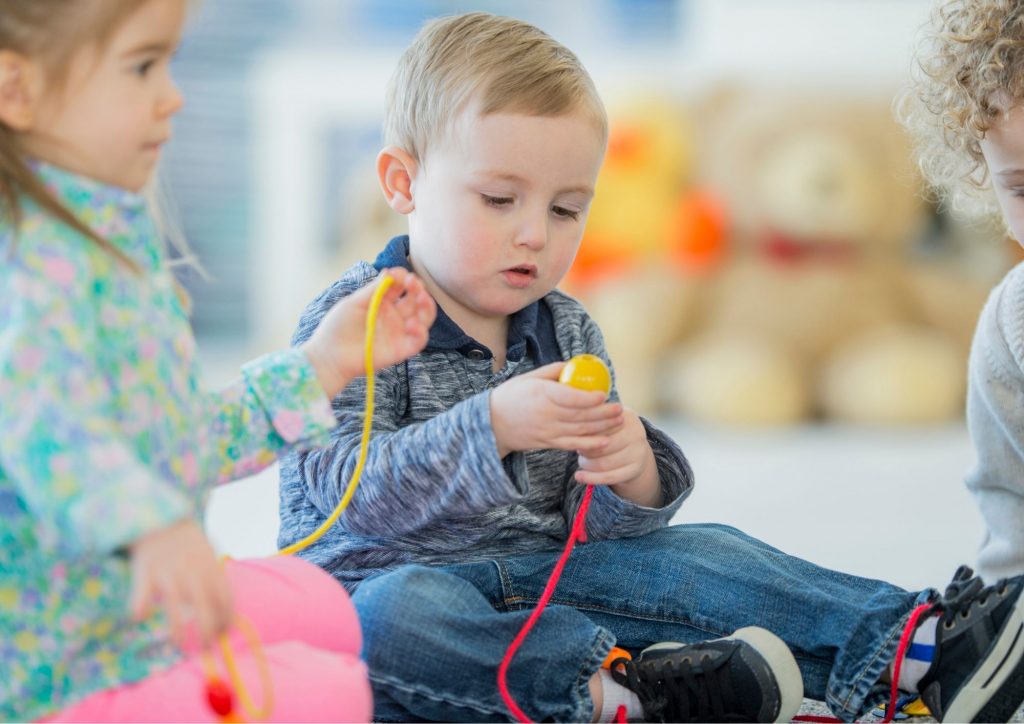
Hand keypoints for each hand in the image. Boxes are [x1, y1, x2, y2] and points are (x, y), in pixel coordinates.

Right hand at [128, 519, 233, 649]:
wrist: (162, 519)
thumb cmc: (190, 548)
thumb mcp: (210, 560)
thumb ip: (218, 585)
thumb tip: (231, 621)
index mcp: (211, 568)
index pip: (225, 598)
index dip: (226, 619)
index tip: (223, 635)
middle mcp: (192, 571)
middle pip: (204, 604)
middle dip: (207, 629)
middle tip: (205, 650)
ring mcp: (169, 571)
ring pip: (174, 602)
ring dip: (177, 626)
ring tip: (178, 644)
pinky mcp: (146, 570)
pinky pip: (141, 590)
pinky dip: (139, 604)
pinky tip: (138, 617)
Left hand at [304, 268, 435, 397]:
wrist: (329, 356)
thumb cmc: (338, 327)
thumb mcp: (354, 302)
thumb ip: (373, 289)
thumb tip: (390, 272)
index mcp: (382, 302)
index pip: (401, 286)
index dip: (404, 278)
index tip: (401, 274)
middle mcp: (393, 316)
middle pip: (415, 300)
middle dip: (418, 289)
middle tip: (413, 283)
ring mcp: (398, 332)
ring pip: (423, 318)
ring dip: (427, 306)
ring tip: (422, 298)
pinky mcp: (400, 350)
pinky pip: (418, 341)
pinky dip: (421, 332)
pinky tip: (412, 324)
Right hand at [490, 362, 623, 457]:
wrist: (492, 424)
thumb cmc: (511, 396)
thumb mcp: (529, 377)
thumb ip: (553, 371)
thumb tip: (575, 365)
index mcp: (540, 394)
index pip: (568, 398)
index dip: (587, 398)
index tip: (604, 394)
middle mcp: (546, 415)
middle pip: (579, 416)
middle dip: (603, 414)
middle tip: (620, 408)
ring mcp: (548, 431)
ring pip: (580, 431)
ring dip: (602, 428)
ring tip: (619, 421)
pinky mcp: (549, 443)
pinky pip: (572, 445)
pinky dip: (590, 445)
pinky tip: (605, 441)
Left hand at [575, 408, 661, 505]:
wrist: (635, 451)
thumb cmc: (612, 432)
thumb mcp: (606, 420)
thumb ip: (591, 418)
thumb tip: (569, 421)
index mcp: (627, 416)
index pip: (600, 424)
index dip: (584, 431)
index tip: (574, 435)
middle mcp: (637, 433)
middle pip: (602, 444)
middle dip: (585, 448)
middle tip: (578, 449)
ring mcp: (638, 453)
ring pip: (604, 462)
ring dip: (586, 463)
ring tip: (582, 461)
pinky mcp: (635, 470)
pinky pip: (609, 477)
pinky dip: (592, 478)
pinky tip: (579, 476)